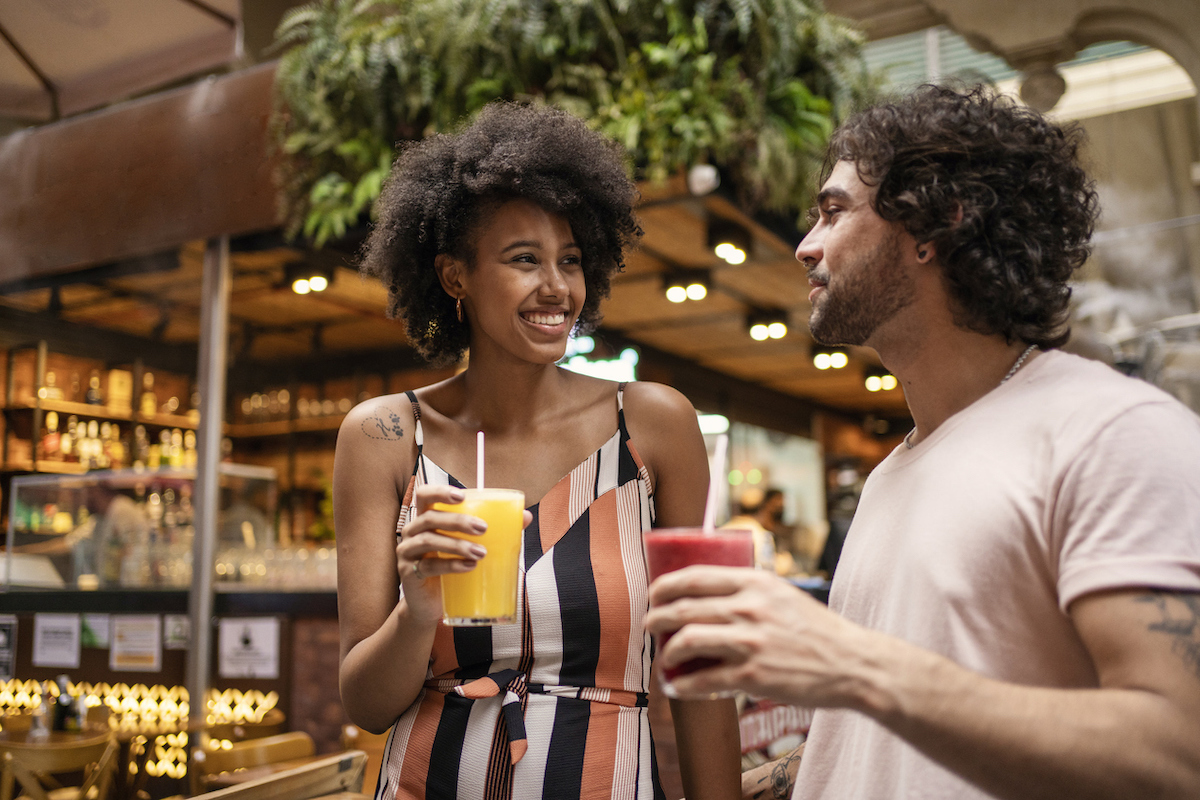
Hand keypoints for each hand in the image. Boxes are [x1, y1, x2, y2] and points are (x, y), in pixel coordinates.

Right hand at [397, 485, 531, 622]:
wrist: (429, 604)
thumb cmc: (450, 569)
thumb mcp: (468, 547)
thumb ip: (493, 531)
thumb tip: (526, 517)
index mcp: (425, 518)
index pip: (424, 495)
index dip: (441, 491)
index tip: (462, 495)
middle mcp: (412, 532)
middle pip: (430, 517)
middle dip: (458, 520)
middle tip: (483, 528)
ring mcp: (407, 552)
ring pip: (429, 540)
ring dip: (458, 544)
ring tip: (480, 553)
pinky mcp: (408, 573)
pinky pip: (428, 566)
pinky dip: (450, 565)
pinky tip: (468, 567)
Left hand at [645, 566, 876, 708]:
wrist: (852, 664)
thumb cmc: (819, 631)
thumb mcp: (785, 595)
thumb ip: (752, 592)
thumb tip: (714, 596)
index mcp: (756, 583)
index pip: (696, 576)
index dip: (665, 585)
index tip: (654, 593)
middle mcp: (749, 608)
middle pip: (683, 608)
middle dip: (656, 617)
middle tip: (649, 624)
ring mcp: (749, 642)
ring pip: (686, 641)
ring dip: (665, 651)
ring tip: (664, 657)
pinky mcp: (751, 676)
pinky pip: (702, 679)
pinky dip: (682, 684)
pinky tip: (677, 687)